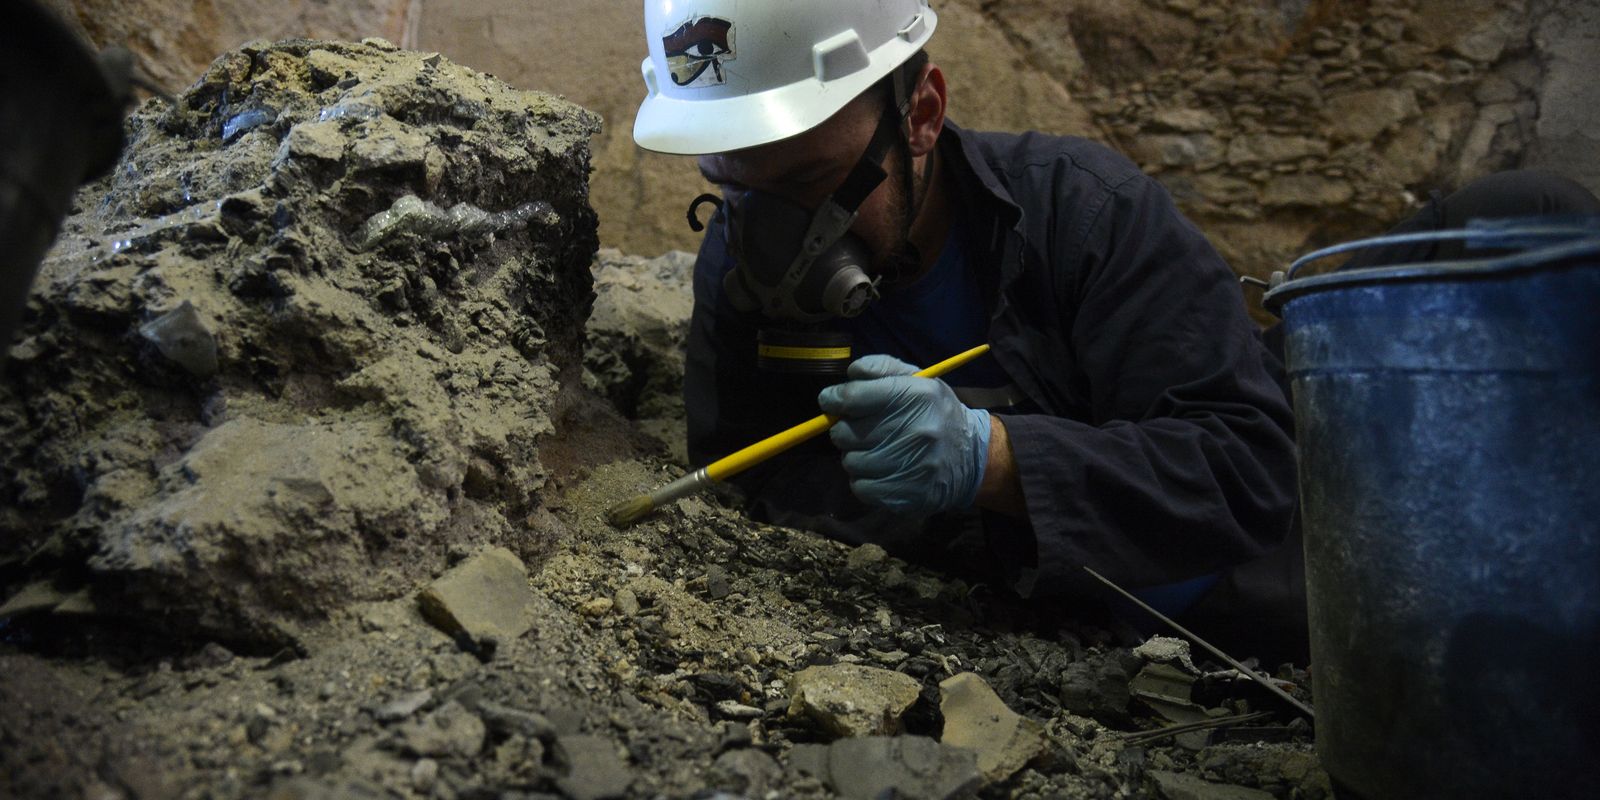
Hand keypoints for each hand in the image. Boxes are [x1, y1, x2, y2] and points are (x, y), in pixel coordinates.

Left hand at [817, 355, 991, 513]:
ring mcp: (912, 466)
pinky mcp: (908, 495)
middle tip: (860, 430)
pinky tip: (880, 471)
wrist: (971, 457)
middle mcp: (916, 431)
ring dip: (855, 456)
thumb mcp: (916, 380)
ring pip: (850, 462)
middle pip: (845, 433)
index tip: (831, 401)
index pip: (854, 397)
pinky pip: (861, 488)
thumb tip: (850, 374)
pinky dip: (864, 480)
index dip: (833, 398)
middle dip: (845, 430)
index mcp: (916, 396)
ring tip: (874, 451)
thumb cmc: (935, 413)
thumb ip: (881, 369)